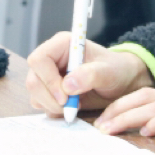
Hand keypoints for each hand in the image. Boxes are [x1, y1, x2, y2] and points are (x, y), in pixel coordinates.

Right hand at [25, 32, 153, 117]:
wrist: (121, 82)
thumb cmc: (116, 70)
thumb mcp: (109, 71)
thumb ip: (91, 75)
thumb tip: (67, 85)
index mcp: (62, 45)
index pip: (39, 59)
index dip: (47, 79)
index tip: (65, 96)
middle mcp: (51, 59)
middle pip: (33, 80)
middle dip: (49, 98)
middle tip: (71, 106)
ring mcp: (48, 75)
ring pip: (35, 94)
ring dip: (52, 106)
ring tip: (76, 105)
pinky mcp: (50, 90)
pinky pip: (41, 103)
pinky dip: (54, 110)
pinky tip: (72, 107)